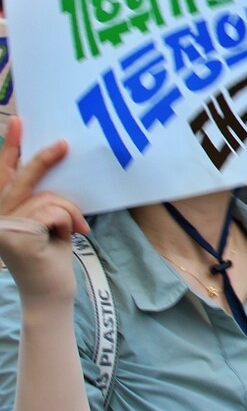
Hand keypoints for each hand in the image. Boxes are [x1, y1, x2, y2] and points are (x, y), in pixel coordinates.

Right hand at [0, 117, 86, 305]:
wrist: (51, 289)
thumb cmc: (51, 250)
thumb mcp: (45, 217)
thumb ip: (39, 194)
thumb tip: (54, 156)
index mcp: (1, 207)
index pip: (3, 172)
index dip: (10, 146)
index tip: (18, 121)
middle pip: (22, 177)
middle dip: (45, 159)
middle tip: (64, 145)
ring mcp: (2, 226)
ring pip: (46, 197)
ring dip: (69, 211)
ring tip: (74, 228)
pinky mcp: (16, 235)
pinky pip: (54, 211)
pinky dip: (69, 220)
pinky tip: (68, 237)